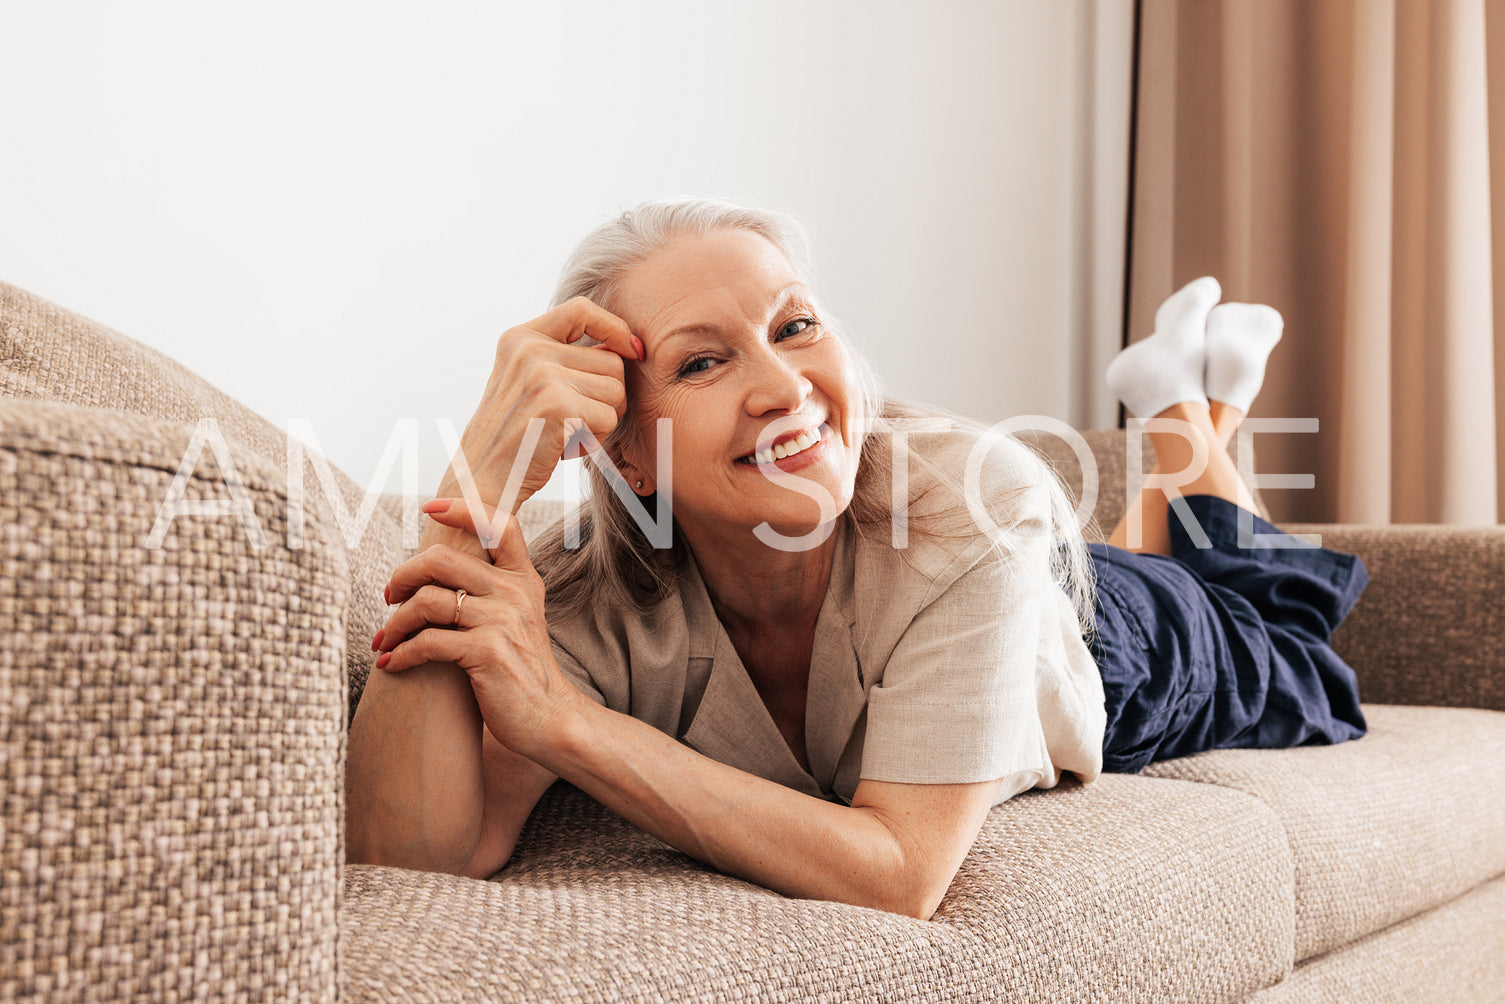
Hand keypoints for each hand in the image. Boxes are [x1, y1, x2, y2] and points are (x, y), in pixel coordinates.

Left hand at [375, 497, 584, 757]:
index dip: (462, 509)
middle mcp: (515, 593)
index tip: (429, 508)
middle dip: (402, 576)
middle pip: (441, 560)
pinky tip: (392, 664)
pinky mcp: (488, 653)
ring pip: (427, 602)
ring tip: (384, 640)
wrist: (549, 718)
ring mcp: (503, 622)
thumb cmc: (522, 670)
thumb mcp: (518, 619)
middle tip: (388, 597)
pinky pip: (428, 642)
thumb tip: (436, 568)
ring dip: (394, 624)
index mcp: (523, 579)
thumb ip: (491, 589)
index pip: (499, 524)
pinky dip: (401, 654)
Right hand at [439, 296, 641, 515]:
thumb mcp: (528, 380)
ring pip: (616, 391)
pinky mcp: (558, 406)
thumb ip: (566, 357)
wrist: (482, 480)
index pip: (581, 309)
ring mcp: (543, 376)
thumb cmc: (516, 436)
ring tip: (565, 433)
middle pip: (611, 360)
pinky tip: (563, 448)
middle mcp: (530, 351)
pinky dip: (595, 441)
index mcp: (520, 338)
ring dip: (601, 421)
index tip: (632, 349)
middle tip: (573, 420)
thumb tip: (631, 346)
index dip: (614, 327)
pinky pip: (609, 418)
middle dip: (606, 396)